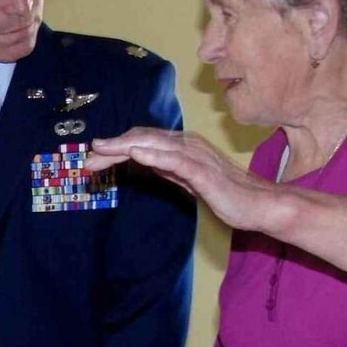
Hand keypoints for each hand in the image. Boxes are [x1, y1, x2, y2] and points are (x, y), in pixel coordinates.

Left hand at [89, 128, 274, 231]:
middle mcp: (187, 144)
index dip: (116, 148)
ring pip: (153, 145)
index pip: (143, 142)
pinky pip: (174, 160)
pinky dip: (153, 155)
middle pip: (142, 140)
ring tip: (100, 152)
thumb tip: (143, 160)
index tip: (93, 159)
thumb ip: (168, 168)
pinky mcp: (204, 172)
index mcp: (183, 146)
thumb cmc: (228, 194)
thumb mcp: (189, 179)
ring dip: (124, 147)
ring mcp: (196, 156)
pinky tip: (134, 154)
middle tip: (86, 159)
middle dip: (112, 148)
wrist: (261, 206)